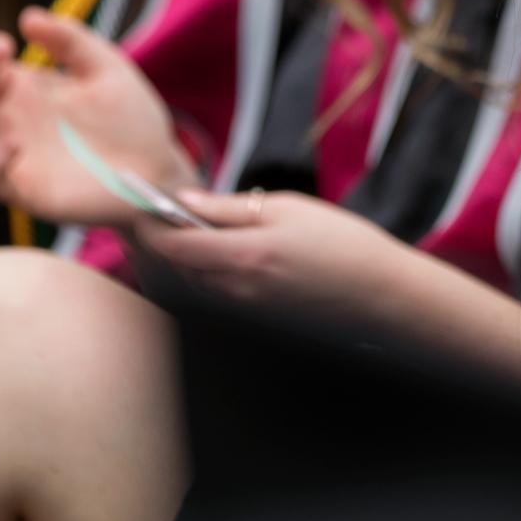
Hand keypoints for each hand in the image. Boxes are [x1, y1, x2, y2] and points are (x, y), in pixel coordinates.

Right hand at [0, 9, 196, 227]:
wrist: (157, 166)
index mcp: (23, 89)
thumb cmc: (131, 117)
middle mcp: (9, 121)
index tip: (5, 46)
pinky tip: (14, 145)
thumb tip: (28, 17)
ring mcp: (12, 156)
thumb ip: (71, 41)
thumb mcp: (105, 67)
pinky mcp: (24, 189)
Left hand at [137, 190, 380, 317]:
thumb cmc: (341, 243)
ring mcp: (241, 311)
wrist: (380, 294)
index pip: (171, 244)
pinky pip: (207, 296)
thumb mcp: (288, 209)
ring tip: (175, 229)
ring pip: (186, 285)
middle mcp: (233, 291)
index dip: (148, 223)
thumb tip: (184, 200)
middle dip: (152, 241)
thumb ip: (230, 208)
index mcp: (242, 257)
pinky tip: (206, 253)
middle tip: (149, 212)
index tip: (140, 201)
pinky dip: (194, 274)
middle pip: (170, 269)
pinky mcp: (252, 320)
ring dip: (172, 259)